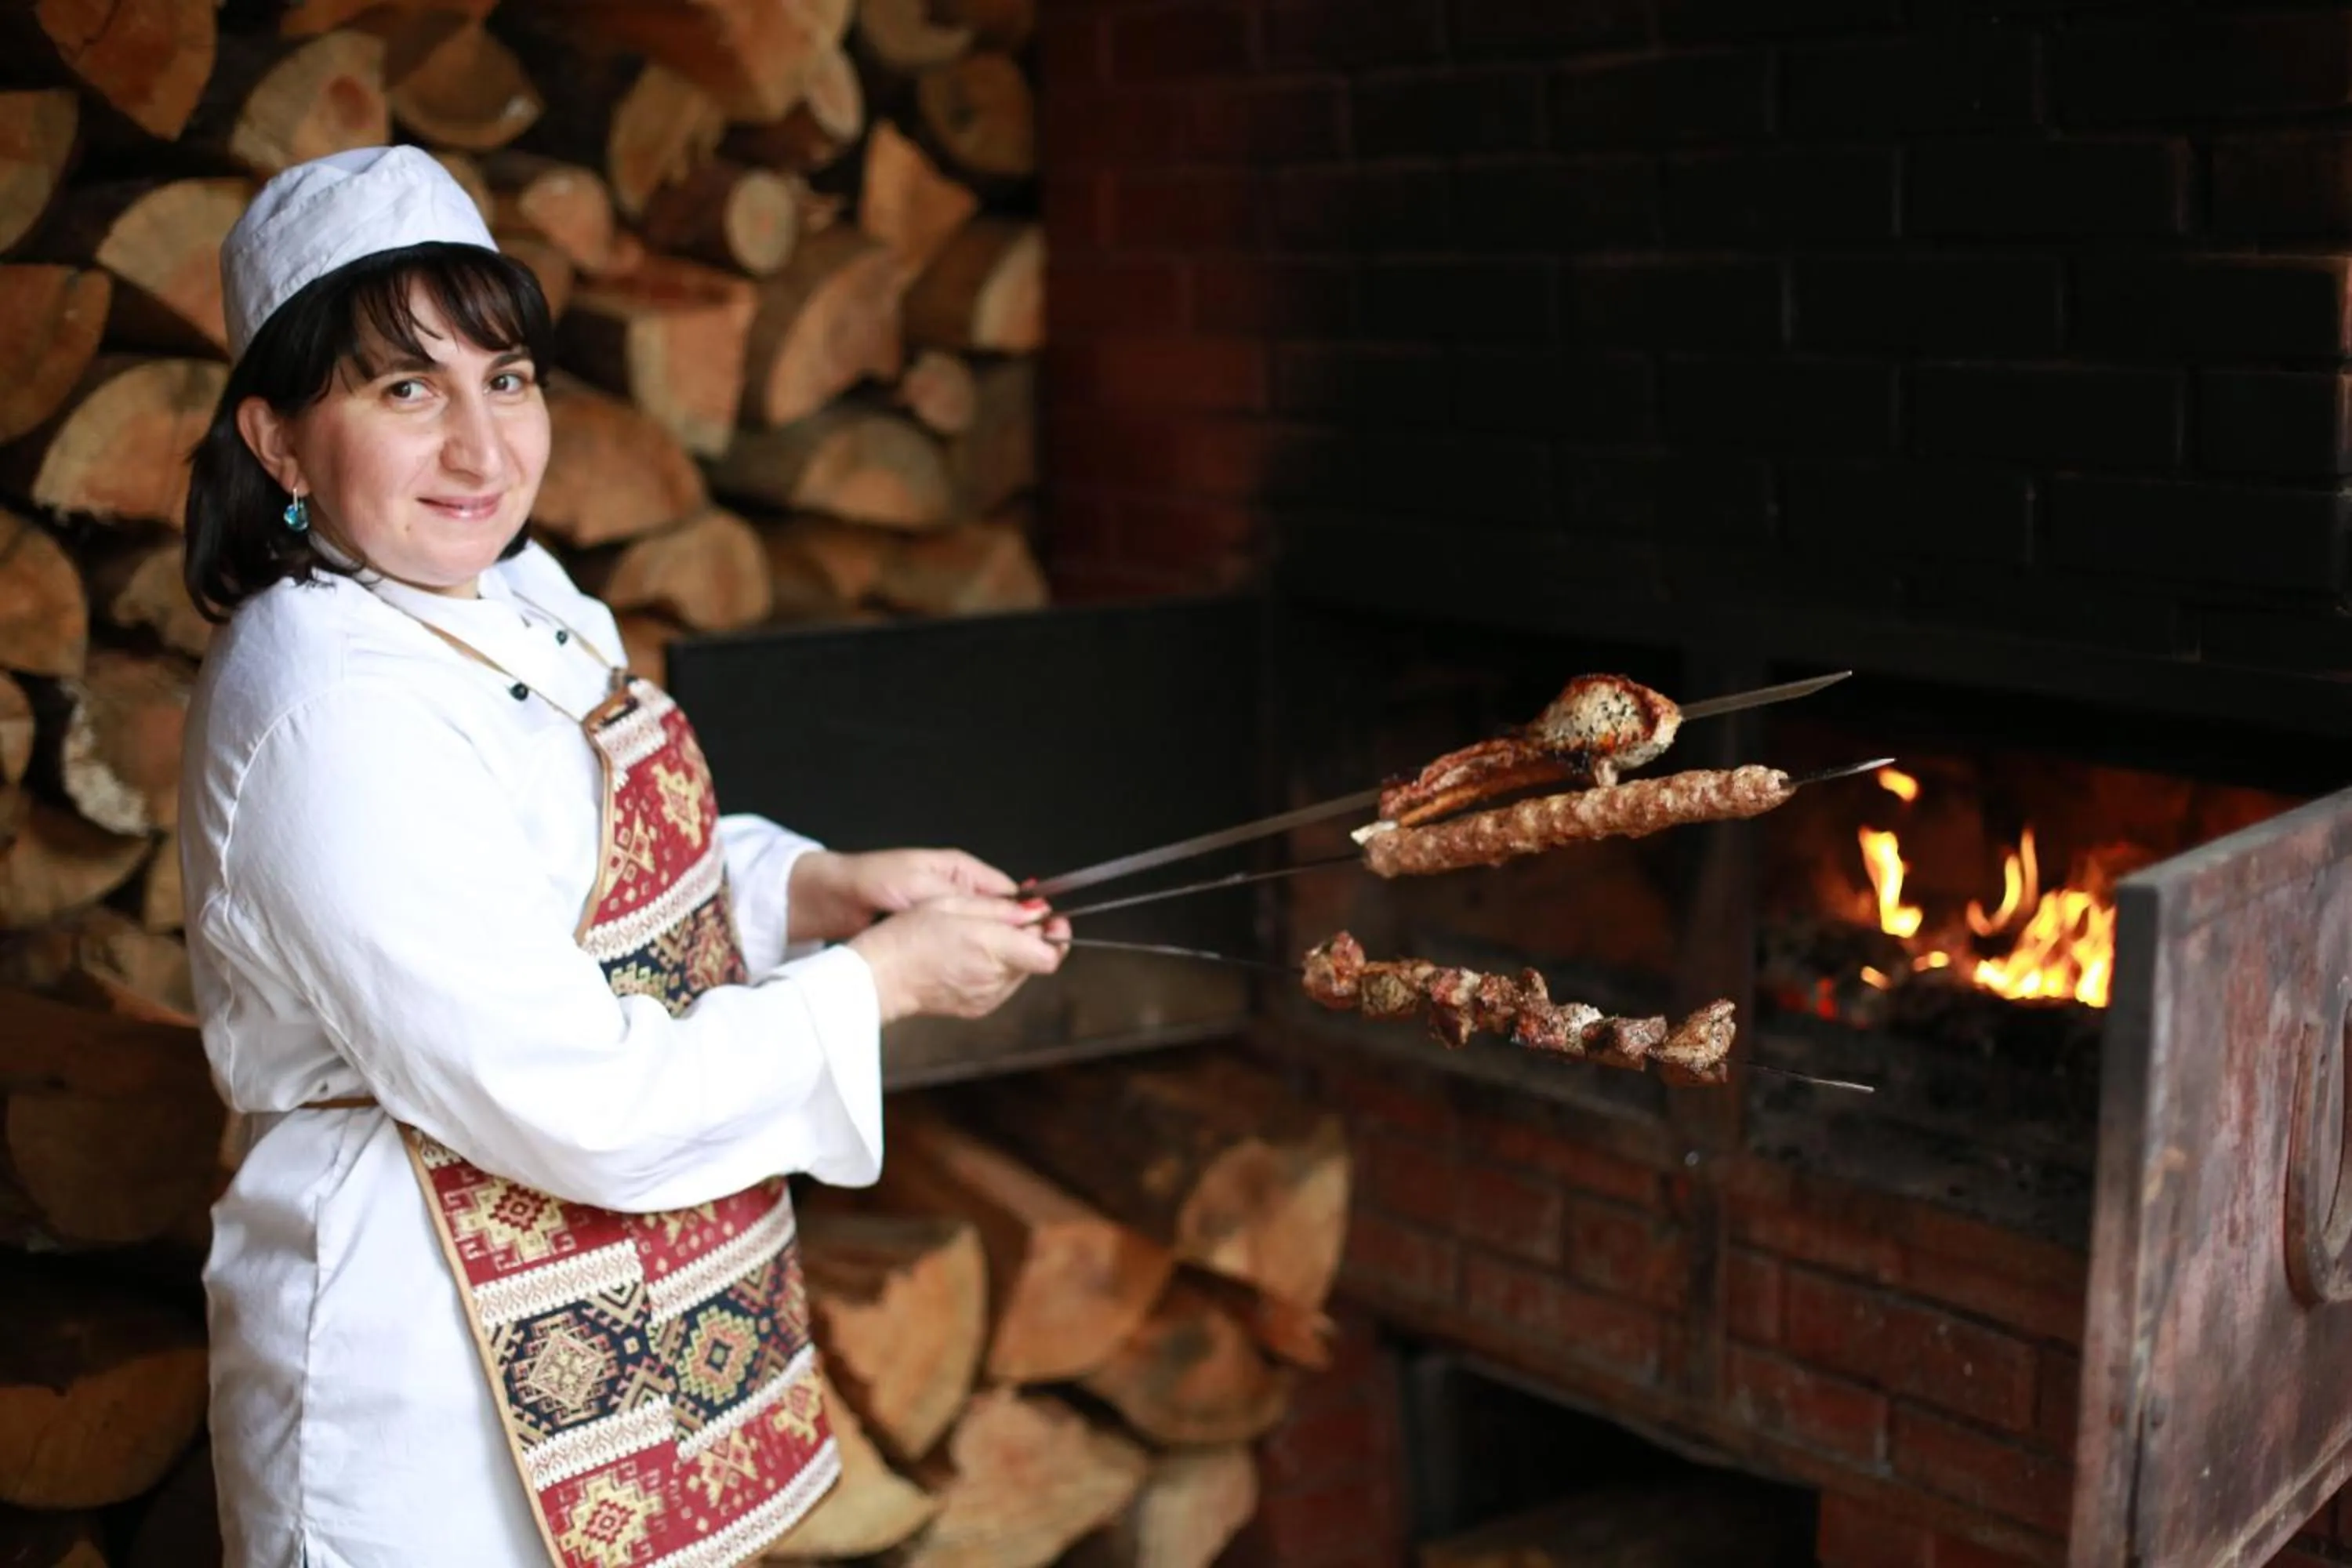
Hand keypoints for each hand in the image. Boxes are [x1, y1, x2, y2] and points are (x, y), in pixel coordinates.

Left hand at [788, 848, 1018, 943]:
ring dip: (989, 948)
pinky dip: (966, 956)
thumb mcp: (924, 886)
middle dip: (1011, 934)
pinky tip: (972, 970)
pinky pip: (959, 946)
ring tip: (1000, 965)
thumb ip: (969, 898)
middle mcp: (957, 890)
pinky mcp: (930, 934)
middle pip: (999, 916)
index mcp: (961, 870)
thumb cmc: (874, 879)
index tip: (1041, 933)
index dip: (1026, 914)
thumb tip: (1014, 908)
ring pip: (981, 933)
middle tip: (1021, 955)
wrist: (831, 897)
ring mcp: (944, 913)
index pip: (1008, 892)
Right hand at [845, 895, 1069, 1023]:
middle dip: (1031, 938)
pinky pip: (1002, 984)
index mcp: (991, 949)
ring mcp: (988, 997)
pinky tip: (971, 955)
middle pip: (1037, 960)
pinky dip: (996, 968)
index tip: (1052, 921)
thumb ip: (1001, 909)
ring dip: (1012, 953)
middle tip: (1009, 919)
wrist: (879, 977)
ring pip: (1020, 971)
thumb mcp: (953, 905)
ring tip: (980, 936)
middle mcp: (995, 978)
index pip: (1050, 955)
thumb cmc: (906, 938)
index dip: (1057, 936)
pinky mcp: (978, 1007)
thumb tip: (1036, 912)